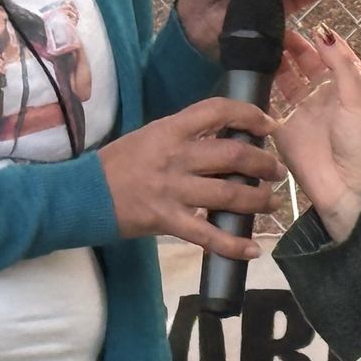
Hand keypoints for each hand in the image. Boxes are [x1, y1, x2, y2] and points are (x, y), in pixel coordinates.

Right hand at [98, 97, 284, 260]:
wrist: (84, 194)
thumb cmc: (117, 163)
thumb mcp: (150, 136)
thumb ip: (184, 136)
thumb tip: (224, 138)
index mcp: (170, 129)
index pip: (217, 110)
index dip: (249, 114)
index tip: (268, 124)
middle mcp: (175, 156)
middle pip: (233, 154)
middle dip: (264, 162)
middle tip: (276, 170)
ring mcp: (172, 190)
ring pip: (228, 194)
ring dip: (258, 199)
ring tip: (272, 202)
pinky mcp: (167, 221)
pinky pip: (207, 235)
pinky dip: (233, 245)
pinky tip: (252, 250)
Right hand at [272, 25, 360, 242]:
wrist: (347, 189)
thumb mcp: (358, 99)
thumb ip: (341, 65)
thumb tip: (323, 32)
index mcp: (346, 87)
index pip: (331, 54)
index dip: (318, 39)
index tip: (303, 23)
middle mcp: (323, 95)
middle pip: (305, 63)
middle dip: (292, 46)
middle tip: (273, 32)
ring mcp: (302, 111)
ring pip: (286, 79)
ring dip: (276, 63)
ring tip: (260, 47)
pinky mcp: (282, 128)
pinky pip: (269, 104)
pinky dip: (262, 89)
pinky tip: (251, 73)